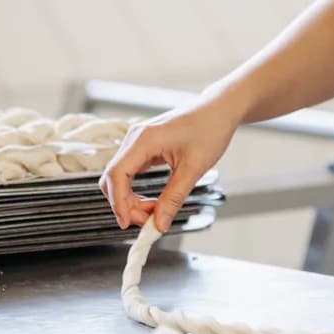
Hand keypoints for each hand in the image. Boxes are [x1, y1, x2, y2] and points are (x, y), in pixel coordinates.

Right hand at [99, 94, 240, 232]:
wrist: (219, 110)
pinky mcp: (144, 147)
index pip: (116, 174)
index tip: (127, 223)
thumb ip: (173, 197)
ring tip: (156, 211)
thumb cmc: (209, 129)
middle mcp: (135, 139)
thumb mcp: (193, 168)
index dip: (118, 202)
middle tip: (150, 221)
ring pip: (120, 178)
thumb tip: (160, 224)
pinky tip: (153, 201)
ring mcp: (137, 143)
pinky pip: (130, 173)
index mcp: (143, 139)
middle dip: (126, 204)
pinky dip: (137, 190)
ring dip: (132, 199)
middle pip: (113, 178)